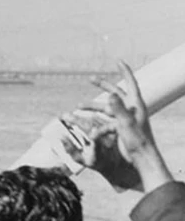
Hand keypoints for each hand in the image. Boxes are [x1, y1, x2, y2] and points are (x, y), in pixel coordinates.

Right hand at [68, 61, 170, 191]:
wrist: (141, 159)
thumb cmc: (137, 142)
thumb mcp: (126, 124)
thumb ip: (118, 109)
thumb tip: (109, 95)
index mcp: (135, 105)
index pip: (130, 83)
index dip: (124, 71)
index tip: (118, 61)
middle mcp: (130, 110)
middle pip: (116, 93)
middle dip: (103, 86)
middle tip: (90, 79)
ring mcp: (125, 119)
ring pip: (107, 108)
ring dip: (92, 106)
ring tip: (78, 106)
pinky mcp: (120, 128)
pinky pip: (105, 120)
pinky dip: (95, 119)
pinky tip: (85, 122)